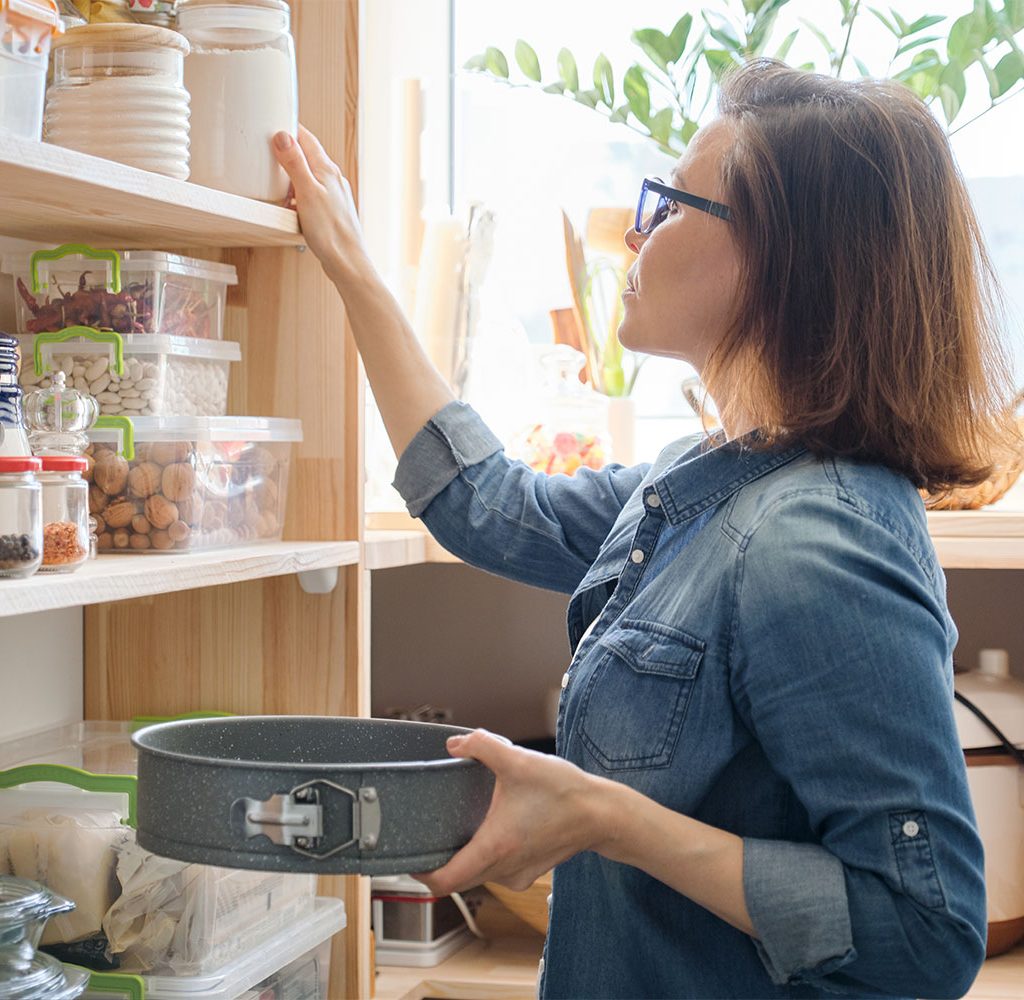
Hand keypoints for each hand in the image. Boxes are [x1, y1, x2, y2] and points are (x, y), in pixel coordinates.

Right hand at [271, 126, 373, 286]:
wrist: (347, 262)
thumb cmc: (331, 231)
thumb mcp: (307, 192)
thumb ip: (295, 163)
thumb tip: (283, 135)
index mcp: (327, 170)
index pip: (306, 137)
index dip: (288, 127)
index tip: (272, 122)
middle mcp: (333, 179)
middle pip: (307, 155)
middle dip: (288, 152)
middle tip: (268, 153)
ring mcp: (334, 196)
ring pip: (308, 177)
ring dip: (291, 177)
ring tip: (276, 184)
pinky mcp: (331, 211)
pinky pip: (311, 195)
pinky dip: (297, 196)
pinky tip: (290, 208)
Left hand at [414, 729, 611, 895]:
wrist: (601, 814)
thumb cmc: (563, 791)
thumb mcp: (518, 760)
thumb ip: (482, 745)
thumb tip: (454, 744)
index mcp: (494, 847)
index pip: (444, 881)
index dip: (420, 873)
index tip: (409, 856)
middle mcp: (503, 869)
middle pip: (456, 880)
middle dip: (438, 862)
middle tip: (426, 835)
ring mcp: (517, 875)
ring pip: (476, 876)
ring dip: (463, 857)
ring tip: (457, 826)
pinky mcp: (528, 872)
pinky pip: (495, 871)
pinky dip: (485, 856)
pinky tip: (490, 829)